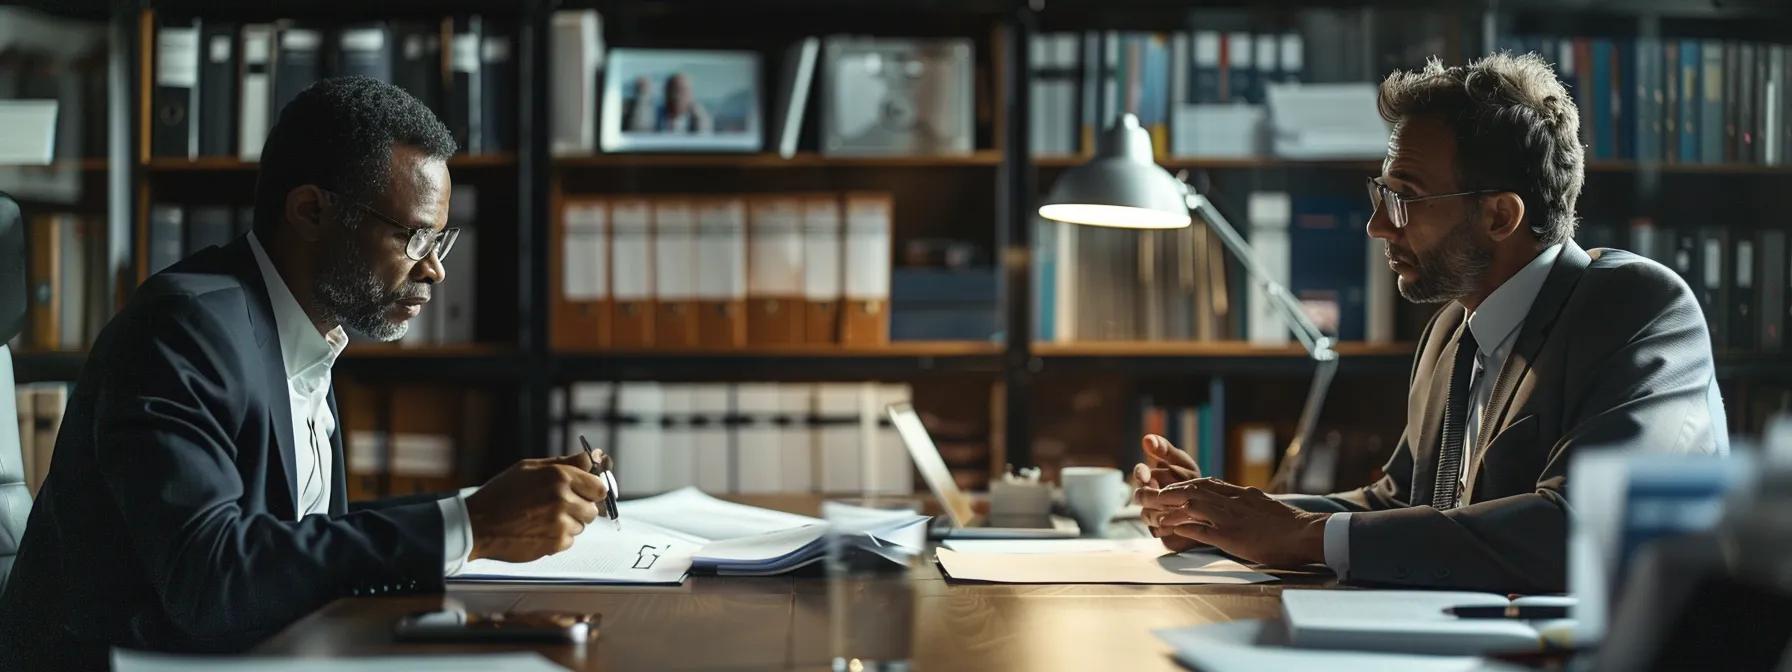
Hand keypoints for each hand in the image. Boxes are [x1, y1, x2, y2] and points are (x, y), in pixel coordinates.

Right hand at [466, 452, 607, 562]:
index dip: (592, 491)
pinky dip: (558, 538)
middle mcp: (564, 499)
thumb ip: (565, 463)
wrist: (477, 524)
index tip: (584, 494)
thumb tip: (594, 456)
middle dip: (579, 508)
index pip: (600, 487)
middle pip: (593, 509)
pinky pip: (569, 541)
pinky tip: (538, 530)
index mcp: (560, 476)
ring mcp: (560, 523)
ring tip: (542, 518)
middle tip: (557, 507)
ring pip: (581, 526)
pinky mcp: (555, 544)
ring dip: (568, 523)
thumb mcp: (530, 468)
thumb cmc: (501, 493)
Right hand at [1129, 435, 1201, 551]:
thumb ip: (1165, 451)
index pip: (1140, 473)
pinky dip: (1169, 527)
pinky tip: (1182, 524)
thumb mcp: (1183, 464)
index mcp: (1153, 477)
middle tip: (1162, 496)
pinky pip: (1156, 531)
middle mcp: (1149, 496)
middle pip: (1139, 496)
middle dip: (1150, 496)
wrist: (1211, 511)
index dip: (1141, 473)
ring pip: (1146, 514)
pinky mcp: (1160, 531)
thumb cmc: (1195, 483)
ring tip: (1178, 510)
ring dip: (1161, 512)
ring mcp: (1153, 514)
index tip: (1146, 474)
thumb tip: (1147, 438)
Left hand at [1138, 477, 1328, 567]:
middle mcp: (1231, 500)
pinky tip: (1166, 528)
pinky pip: (1198, 528)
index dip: (1180, 485)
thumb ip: (1245, 502)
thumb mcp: (1262, 506)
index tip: (1166, 488)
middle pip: (1190, 489)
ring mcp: (1229, 517)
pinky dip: (1180, 526)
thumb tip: (1236, 500)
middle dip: (1164, 491)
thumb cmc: (1288, 525)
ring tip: (1146, 509)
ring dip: (1165, 506)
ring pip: (1189, 504)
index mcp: (1239, 493)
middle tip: (1144, 493)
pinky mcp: (1229, 535)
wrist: (1305, 533)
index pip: (1203, 483)